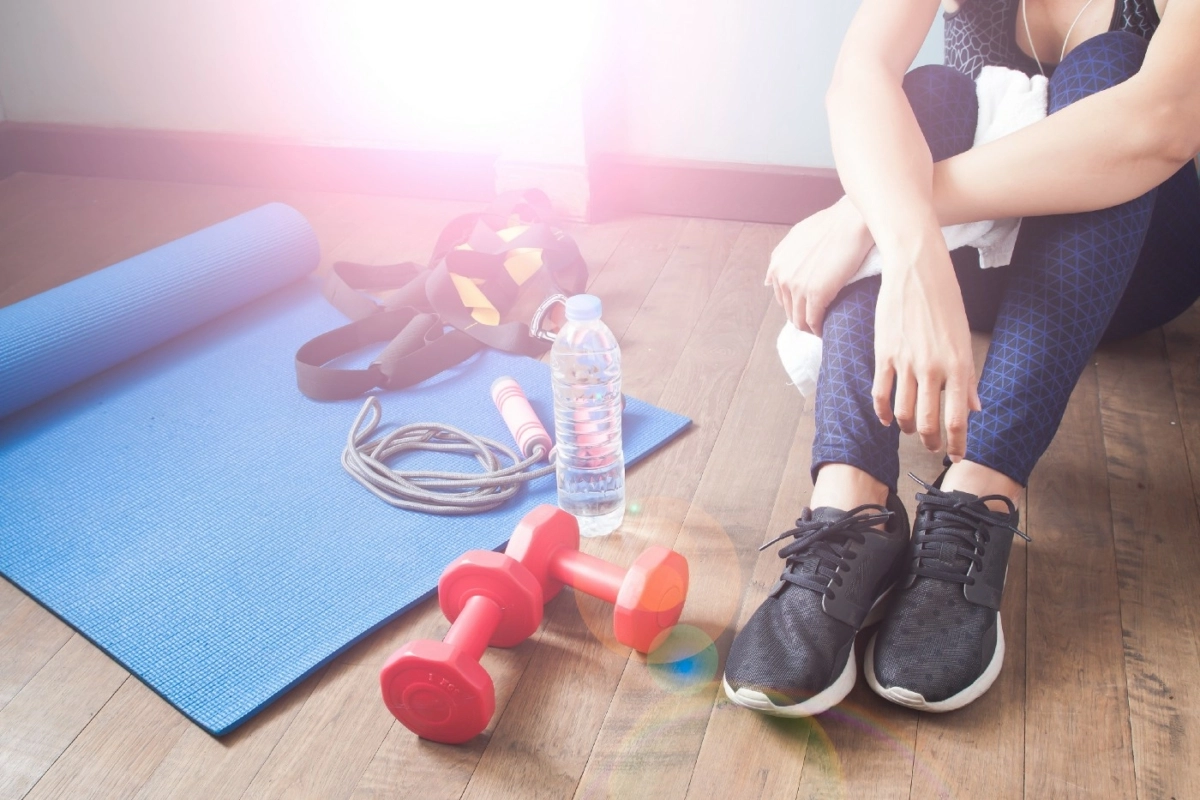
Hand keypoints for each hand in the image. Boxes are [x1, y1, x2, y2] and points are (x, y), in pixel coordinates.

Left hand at [766, 197, 874, 335]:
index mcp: (777, 265)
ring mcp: (797, 287)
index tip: (810, 309)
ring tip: (824, 327)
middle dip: (803, 318)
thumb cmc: (831, 225)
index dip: (796, 306)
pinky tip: (827, 329)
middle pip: (790, 311)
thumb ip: (781, 258)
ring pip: (799, 320)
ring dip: (810, 327)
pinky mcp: (816, 294)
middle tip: (819, 321)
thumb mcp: (796, 236)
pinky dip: (819, 329)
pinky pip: (813, 321)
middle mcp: (782, 277)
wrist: (850, 221)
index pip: (782, 298)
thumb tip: (767, 280)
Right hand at [872, 231, 980, 459]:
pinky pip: (880, 393)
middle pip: (929, 423)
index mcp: (958, 366)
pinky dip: (882, 412)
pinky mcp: (884, 355)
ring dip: (908, 429)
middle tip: (933, 448)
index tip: (956, 456)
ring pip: (903, 413)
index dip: (957, 444)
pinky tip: (886, 419)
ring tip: (912, 432)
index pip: (958, 419)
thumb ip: (967, 378)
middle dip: (932, 442)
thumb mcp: (963, 339)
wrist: (917, 271)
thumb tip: (975, 407)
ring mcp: (906, 363)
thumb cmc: (945, 301)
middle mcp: (933, 369)